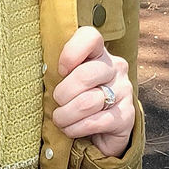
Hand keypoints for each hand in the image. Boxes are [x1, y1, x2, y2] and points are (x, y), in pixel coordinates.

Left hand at [52, 26, 133, 157]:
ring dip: (66, 115)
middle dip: (63, 94)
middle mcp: (115, 68)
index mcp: (99, 53)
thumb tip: (42, 73)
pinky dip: (76, 128)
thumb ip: (58, 72)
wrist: (100, 131)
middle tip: (57, 102)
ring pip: (87, 102)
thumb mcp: (66, 81)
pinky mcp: (127, 116)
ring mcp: (124, 91)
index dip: (71, 52)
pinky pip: (95, 122)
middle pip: (85, 75)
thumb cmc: (76, 100)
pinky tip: (71, 129)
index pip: (90, 37)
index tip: (60, 70)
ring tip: (60, 120)